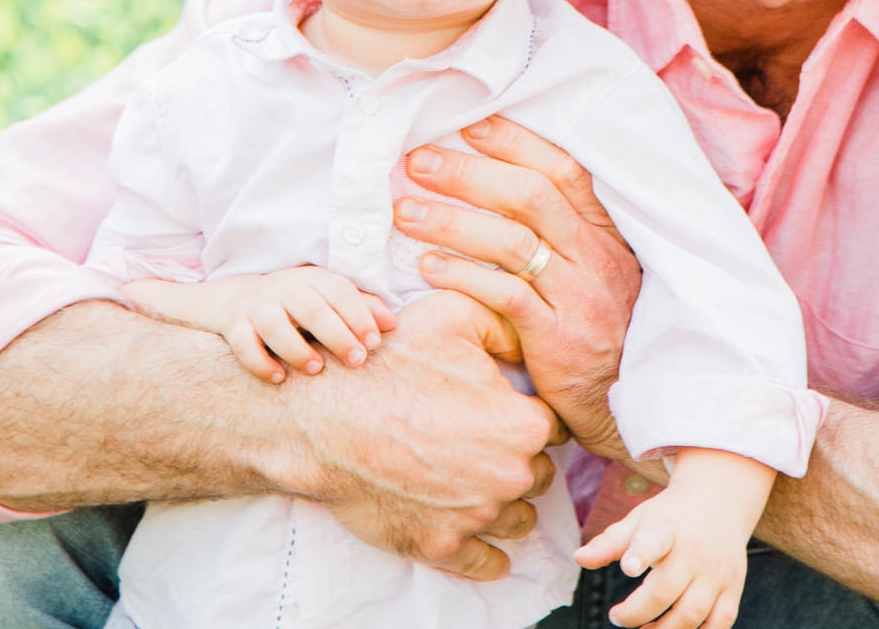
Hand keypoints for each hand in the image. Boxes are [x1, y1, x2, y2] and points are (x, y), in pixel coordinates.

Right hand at [123, 267, 397, 383]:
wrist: (234, 299)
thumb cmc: (295, 304)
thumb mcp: (326, 298)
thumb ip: (360, 307)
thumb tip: (392, 324)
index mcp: (311, 279)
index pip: (339, 291)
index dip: (359, 315)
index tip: (375, 342)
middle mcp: (283, 288)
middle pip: (311, 308)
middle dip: (336, 334)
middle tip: (357, 361)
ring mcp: (256, 306)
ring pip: (273, 324)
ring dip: (295, 347)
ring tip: (315, 369)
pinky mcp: (233, 325)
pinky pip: (243, 343)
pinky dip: (259, 362)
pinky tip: (278, 378)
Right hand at [276, 290, 569, 580]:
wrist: (323, 416)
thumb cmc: (389, 362)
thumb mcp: (454, 315)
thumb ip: (506, 322)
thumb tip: (532, 338)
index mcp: (522, 424)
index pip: (554, 428)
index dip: (531, 417)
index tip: (509, 412)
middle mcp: (510, 475)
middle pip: (537, 474)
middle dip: (520, 460)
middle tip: (487, 443)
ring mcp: (476, 516)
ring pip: (518, 518)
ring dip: (506, 503)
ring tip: (479, 483)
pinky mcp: (441, 546)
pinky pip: (486, 563)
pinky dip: (488, 555)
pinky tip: (486, 545)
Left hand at [392, 116, 641, 457]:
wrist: (627, 404)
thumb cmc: (596, 333)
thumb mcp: (592, 276)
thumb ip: (559, 235)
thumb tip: (499, 187)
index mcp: (607, 235)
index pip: (564, 171)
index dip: (517, 144)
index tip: (470, 126)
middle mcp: (598, 258)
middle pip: (532, 196)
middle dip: (470, 173)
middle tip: (418, 161)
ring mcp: (581, 296)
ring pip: (514, 241)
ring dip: (453, 220)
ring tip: (404, 212)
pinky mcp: (559, 337)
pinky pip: (506, 295)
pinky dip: (463, 275)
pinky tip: (427, 267)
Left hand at [572, 485, 747, 628]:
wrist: (719, 501)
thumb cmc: (670, 516)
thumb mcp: (639, 519)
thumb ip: (610, 542)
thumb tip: (579, 559)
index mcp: (667, 529)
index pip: (654, 541)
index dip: (640, 554)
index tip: (628, 567)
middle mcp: (695, 551)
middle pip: (665, 591)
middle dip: (636, 613)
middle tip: (617, 616)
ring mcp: (716, 572)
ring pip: (692, 615)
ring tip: (644, 628)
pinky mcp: (733, 587)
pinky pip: (720, 623)